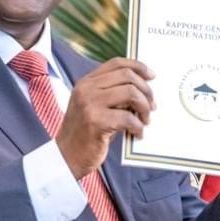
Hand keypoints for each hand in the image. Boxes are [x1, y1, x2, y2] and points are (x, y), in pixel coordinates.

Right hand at [56, 58, 154, 179]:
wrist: (67, 157)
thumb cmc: (87, 134)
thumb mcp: (95, 107)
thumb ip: (112, 94)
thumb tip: (144, 89)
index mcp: (86, 82)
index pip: (116, 63)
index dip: (138, 67)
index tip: (152, 76)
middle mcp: (86, 89)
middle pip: (127, 76)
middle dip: (146, 91)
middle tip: (152, 106)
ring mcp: (89, 104)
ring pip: (131, 93)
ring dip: (145, 108)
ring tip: (145, 121)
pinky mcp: (96, 122)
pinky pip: (128, 118)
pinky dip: (138, 127)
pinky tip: (137, 134)